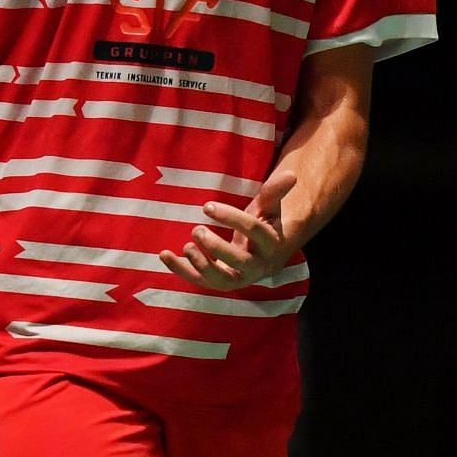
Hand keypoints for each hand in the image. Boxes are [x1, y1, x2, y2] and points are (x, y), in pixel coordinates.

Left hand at [159, 170, 296, 290]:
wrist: (266, 255)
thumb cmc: (265, 225)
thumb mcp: (269, 208)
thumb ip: (275, 192)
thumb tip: (292, 173)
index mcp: (270, 244)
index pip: (253, 232)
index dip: (231, 218)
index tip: (207, 206)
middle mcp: (257, 266)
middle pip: (238, 261)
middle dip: (216, 247)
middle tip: (196, 230)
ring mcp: (239, 278)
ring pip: (221, 280)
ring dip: (201, 265)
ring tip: (187, 246)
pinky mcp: (221, 282)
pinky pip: (201, 281)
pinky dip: (181, 270)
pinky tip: (165, 255)